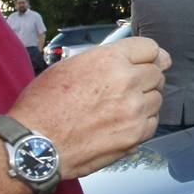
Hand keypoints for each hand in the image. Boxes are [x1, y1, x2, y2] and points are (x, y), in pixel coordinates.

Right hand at [8, 37, 170, 178]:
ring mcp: (134, 110)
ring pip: (157, 99)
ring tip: (120, 108)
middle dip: (147, 78)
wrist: (36, 145)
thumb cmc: (44, 105)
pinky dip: (142, 123)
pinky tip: (122, 124)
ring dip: (144, 101)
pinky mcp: (136, 135)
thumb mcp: (70, 66)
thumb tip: (130, 61)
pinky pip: (152, 123)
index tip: (150, 61)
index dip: (150, 55)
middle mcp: (127, 82)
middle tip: (129, 88)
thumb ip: (104, 61)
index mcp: (109, 60)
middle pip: (157, 73)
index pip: (150, 48)